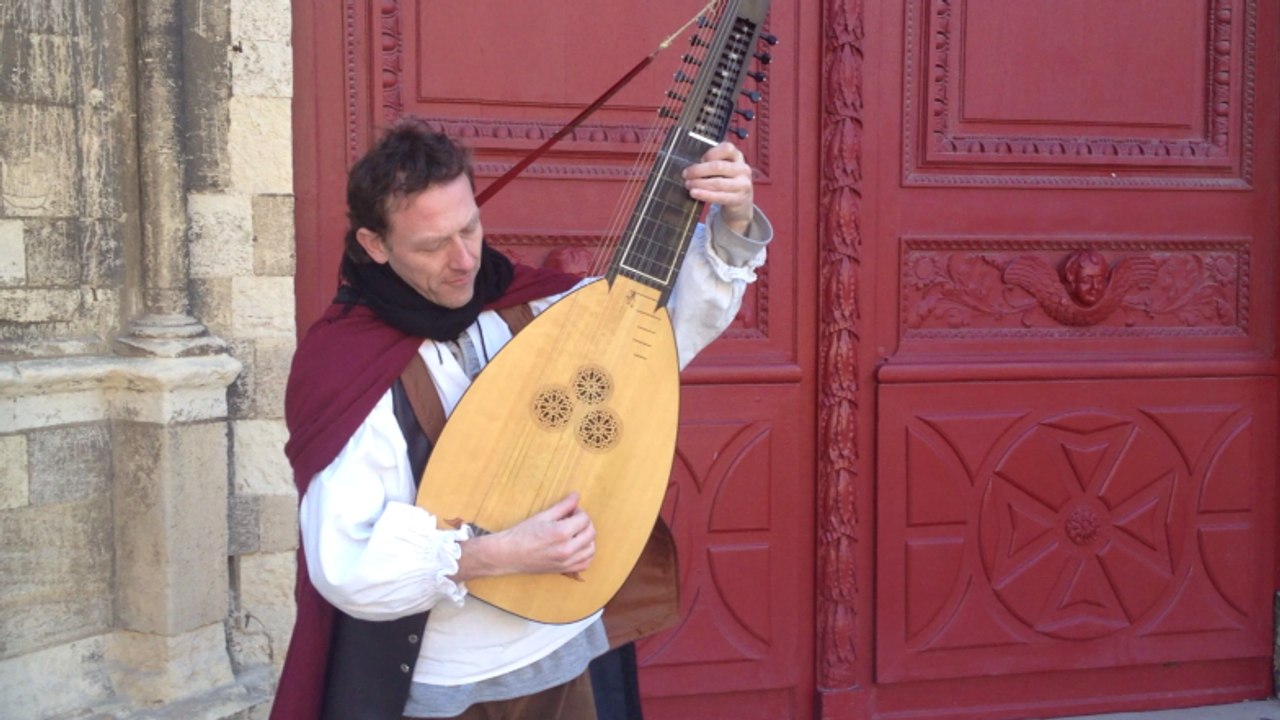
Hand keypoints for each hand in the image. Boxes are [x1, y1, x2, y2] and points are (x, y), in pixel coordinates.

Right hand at [452, 493, 595, 580]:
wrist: (509, 555)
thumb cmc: (522, 534)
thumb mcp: (543, 516)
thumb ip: (563, 506)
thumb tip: (577, 495)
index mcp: (561, 533)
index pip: (584, 519)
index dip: (579, 511)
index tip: (570, 511)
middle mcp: (567, 549)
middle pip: (590, 533)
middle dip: (584, 523)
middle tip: (572, 519)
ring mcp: (566, 562)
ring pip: (591, 549)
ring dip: (587, 538)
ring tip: (576, 532)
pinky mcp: (564, 570)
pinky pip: (585, 563)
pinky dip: (586, 554)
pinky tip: (578, 546)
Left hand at [682, 141, 754, 234]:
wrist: (741, 202)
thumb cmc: (727, 181)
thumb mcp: (723, 168)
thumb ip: (712, 163)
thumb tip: (692, 168)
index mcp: (738, 157)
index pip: (727, 148)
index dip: (711, 153)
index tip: (700, 160)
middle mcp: (743, 169)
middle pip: (719, 166)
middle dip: (699, 170)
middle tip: (686, 174)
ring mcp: (743, 184)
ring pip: (718, 182)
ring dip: (699, 183)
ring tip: (688, 184)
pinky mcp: (739, 199)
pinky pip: (719, 196)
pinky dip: (705, 195)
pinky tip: (694, 193)